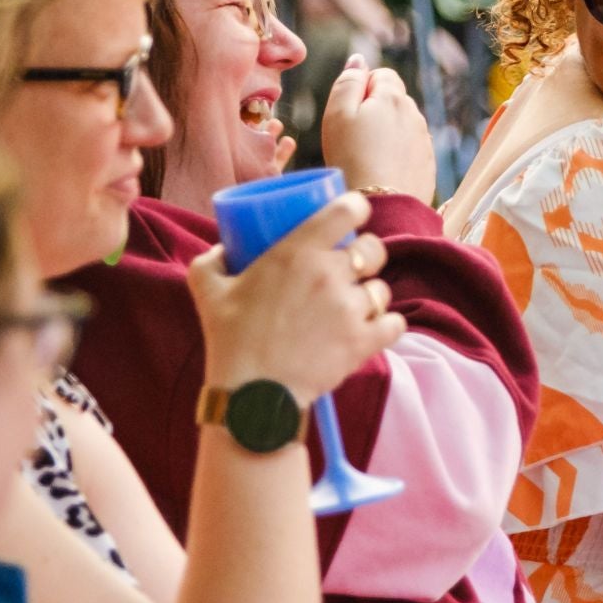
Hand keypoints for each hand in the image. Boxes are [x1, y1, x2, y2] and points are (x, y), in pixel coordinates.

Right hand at [188, 193, 404, 403]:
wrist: (251, 394)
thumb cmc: (229, 338)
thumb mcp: (207, 289)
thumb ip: (211, 260)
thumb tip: (224, 248)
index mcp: (298, 250)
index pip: (348, 210)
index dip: (356, 208)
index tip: (352, 217)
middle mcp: (331, 273)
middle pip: (374, 249)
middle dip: (366, 255)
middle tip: (350, 269)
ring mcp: (351, 308)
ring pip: (382, 289)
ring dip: (371, 295)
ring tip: (353, 307)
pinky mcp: (364, 342)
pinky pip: (395, 323)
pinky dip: (387, 326)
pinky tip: (374, 328)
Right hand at [320, 55, 435, 200]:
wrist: (382, 207)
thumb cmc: (352, 160)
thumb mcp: (337, 114)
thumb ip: (347, 82)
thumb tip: (358, 60)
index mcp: (393, 97)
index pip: (381, 75)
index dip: (361, 91)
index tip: (350, 115)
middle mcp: (415, 114)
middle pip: (392, 101)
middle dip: (375, 112)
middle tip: (354, 139)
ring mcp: (424, 140)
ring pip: (402, 127)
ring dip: (386, 135)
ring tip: (367, 159)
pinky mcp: (427, 165)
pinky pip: (409, 151)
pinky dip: (396, 156)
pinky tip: (382, 173)